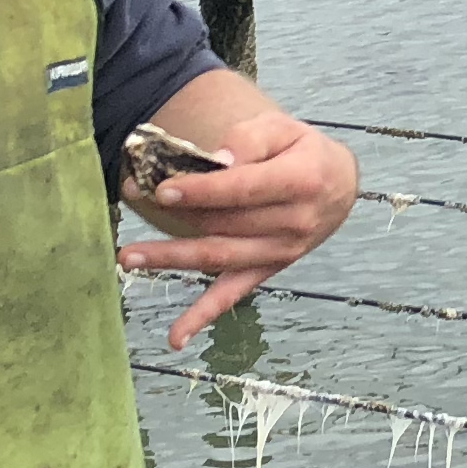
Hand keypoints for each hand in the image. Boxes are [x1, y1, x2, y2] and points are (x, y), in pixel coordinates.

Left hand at [118, 83, 359, 348]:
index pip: (243, 190)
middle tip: (131, 195)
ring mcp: (279, 253)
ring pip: (218, 258)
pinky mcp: (266, 271)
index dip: (202, 191)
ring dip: (171, 258)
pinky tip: (175, 338)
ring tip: (128, 257)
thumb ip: (250, 139)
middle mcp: (293, 223)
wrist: (337, 187)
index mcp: (301, 182)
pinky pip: (232, 295)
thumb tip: (219, 161)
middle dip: (174, 212)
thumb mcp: (284, 129)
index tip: (163, 189)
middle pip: (223, 223)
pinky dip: (202, 317)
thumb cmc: (301, 152)